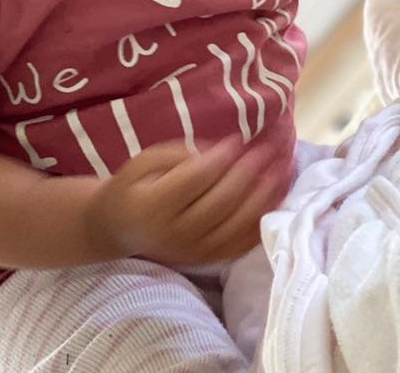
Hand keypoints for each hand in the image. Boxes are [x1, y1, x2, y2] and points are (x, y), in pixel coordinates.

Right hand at [85, 135, 283, 267]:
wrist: (118, 229)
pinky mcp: (207, 260)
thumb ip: (176, 155)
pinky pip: (240, 243)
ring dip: (263, 196)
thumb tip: (217, 151)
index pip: (195, 180)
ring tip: (281, 169)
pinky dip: (262, 220)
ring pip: (236, 225)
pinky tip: (276, 198)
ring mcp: (193, 250)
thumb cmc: (132, 187)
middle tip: (268, 149)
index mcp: (154, 206)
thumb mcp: (142, 161)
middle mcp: (175, 233)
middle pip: (221, 203)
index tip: (238, 138)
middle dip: (249, 174)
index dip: (220, 158)